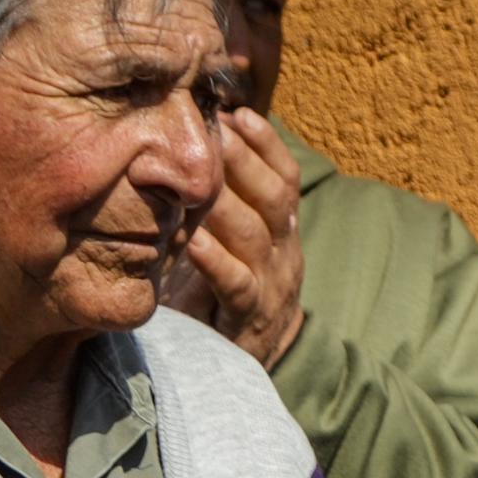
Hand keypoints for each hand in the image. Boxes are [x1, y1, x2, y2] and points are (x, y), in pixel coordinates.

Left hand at [168, 109, 309, 365]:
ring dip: (226, 201)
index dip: (266, 143)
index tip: (237, 112)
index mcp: (283, 230)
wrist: (239, 365)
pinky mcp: (248, 319)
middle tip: (213, 128)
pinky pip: (238, 284)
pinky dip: (216, 261)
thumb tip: (194, 144)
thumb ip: (220, 202)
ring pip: (257, 234)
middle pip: (274, 197)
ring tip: (199, 174)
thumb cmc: (220, 291)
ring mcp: (271, 285)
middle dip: (244, 159)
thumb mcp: (229, 241)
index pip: (285, 177)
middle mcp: (285, 252)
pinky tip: (192, 242)